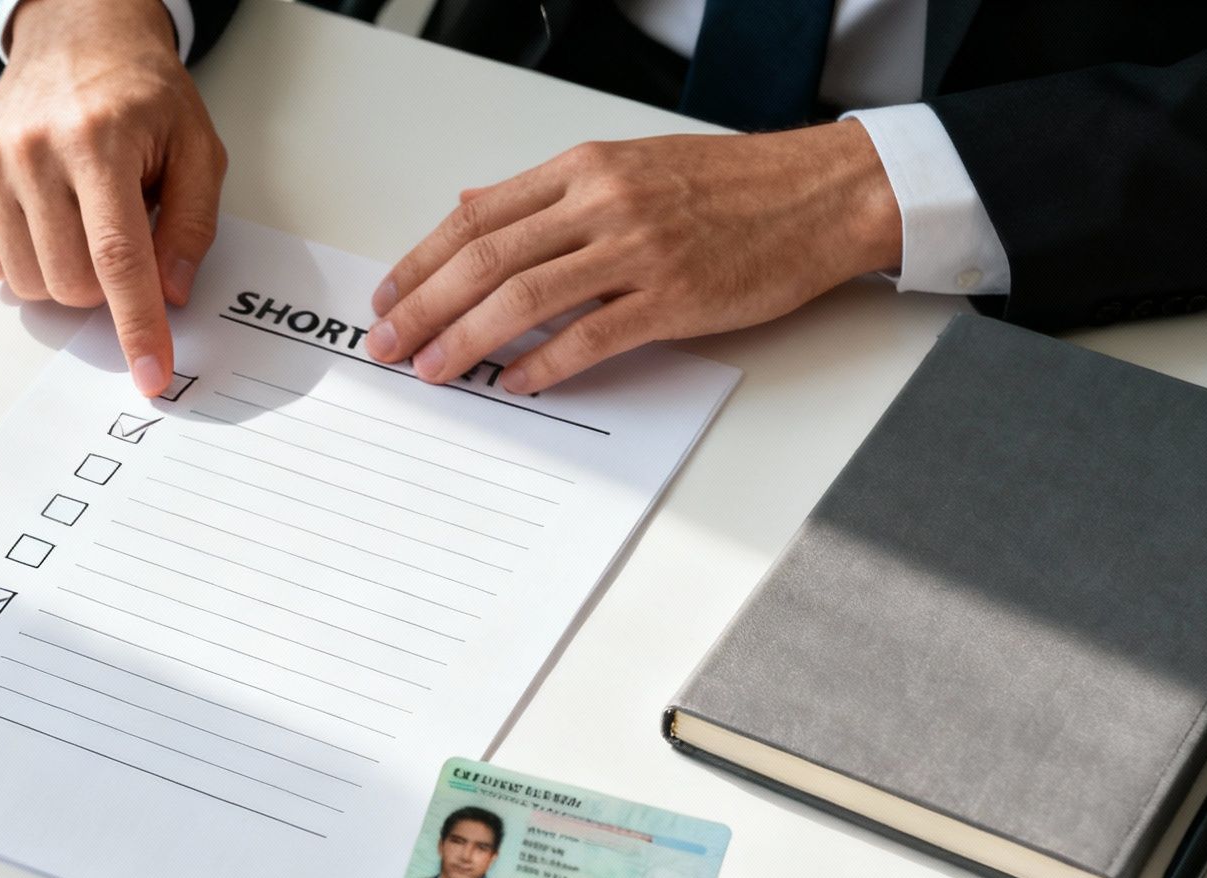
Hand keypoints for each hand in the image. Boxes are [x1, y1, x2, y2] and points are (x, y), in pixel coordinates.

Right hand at [0, 0, 226, 395]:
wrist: (77, 36)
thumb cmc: (142, 97)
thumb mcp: (197, 149)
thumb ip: (192, 227)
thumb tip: (169, 295)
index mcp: (100, 141)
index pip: (119, 258)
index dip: (137, 324)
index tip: (151, 375)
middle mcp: (34, 149)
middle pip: (71, 282)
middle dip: (106, 287)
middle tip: (121, 240)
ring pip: (30, 282)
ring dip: (66, 273)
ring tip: (83, 218)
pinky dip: (28, 259)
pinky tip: (48, 216)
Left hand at [365, 122, 900, 394]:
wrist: (817, 194)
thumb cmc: (728, 184)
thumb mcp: (627, 164)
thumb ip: (548, 193)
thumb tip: (475, 208)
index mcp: (582, 168)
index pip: (476, 217)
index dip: (420, 260)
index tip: (390, 295)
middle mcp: (601, 203)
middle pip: (485, 259)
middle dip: (424, 306)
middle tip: (389, 343)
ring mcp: (636, 251)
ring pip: (524, 299)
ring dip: (466, 340)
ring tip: (434, 370)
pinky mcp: (673, 298)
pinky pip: (589, 337)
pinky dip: (542, 364)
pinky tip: (514, 384)